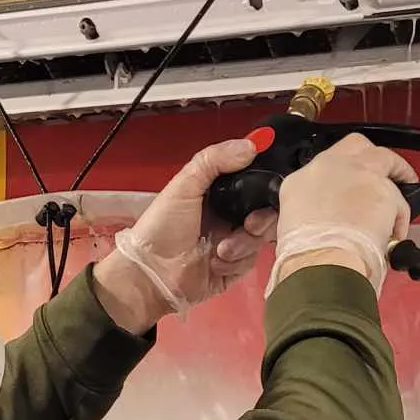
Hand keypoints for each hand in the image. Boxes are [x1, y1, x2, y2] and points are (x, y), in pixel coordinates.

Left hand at [93, 137, 278, 331]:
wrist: (151, 274)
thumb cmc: (162, 227)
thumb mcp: (184, 185)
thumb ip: (214, 160)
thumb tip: (252, 145)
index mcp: (218, 195)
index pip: (252, 185)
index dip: (264, 185)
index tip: (268, 187)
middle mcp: (227, 218)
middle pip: (264, 213)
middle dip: (261, 219)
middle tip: (249, 225)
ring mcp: (231, 245)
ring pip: (259, 239)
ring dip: (243, 244)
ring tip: (220, 250)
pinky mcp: (232, 270)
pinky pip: (249, 263)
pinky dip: (235, 263)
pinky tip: (215, 264)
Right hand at [270, 135, 416, 290]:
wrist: (321, 264)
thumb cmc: (305, 255)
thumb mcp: (292, 228)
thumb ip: (308, 215)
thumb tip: (321, 223)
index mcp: (300, 180)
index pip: (322, 168)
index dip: (338, 177)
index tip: (346, 187)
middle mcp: (329, 168)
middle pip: (355, 146)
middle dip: (369, 157)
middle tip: (379, 173)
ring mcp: (359, 174)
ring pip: (383, 159)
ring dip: (394, 171)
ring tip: (401, 188)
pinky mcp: (384, 189)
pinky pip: (399, 198)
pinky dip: (401, 213)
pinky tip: (398, 228)